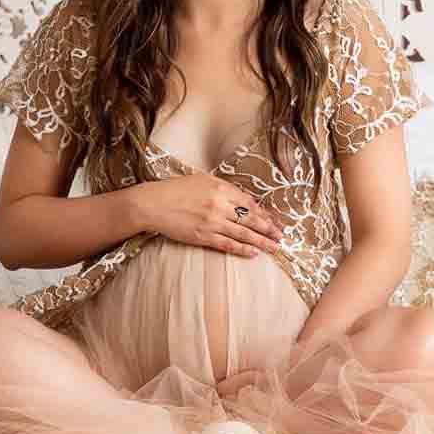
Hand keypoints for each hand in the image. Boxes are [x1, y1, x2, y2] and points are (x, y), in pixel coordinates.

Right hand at [132, 171, 284, 258]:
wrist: (153, 204)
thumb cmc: (176, 190)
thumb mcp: (202, 180)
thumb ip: (223, 189)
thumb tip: (244, 201)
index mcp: (221, 188)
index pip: (249, 203)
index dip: (263, 213)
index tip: (273, 220)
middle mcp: (219, 205)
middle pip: (251, 219)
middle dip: (268, 228)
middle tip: (281, 236)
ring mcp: (212, 222)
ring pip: (243, 234)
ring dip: (261, 242)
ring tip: (274, 247)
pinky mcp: (203, 236)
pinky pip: (227, 244)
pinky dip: (242, 249)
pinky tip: (253, 253)